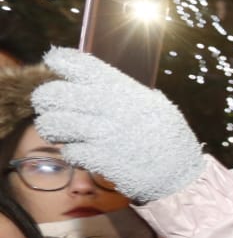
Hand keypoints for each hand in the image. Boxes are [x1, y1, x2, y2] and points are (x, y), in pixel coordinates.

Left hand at [31, 48, 203, 202]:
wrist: (182, 176)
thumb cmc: (170, 138)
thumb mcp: (155, 104)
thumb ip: (125, 90)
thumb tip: (96, 78)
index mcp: (122, 88)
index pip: (77, 63)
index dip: (59, 61)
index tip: (56, 66)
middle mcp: (109, 107)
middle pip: (52, 93)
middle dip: (45, 100)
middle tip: (52, 107)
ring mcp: (103, 134)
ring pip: (51, 123)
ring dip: (53, 128)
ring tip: (62, 131)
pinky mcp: (100, 159)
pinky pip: (68, 151)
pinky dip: (72, 153)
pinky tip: (84, 153)